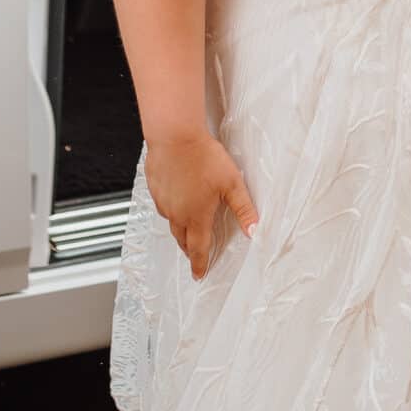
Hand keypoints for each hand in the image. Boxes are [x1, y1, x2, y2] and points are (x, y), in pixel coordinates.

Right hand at [143, 126, 259, 279]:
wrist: (174, 136)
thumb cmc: (203, 157)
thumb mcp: (232, 184)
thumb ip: (244, 209)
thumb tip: (255, 231)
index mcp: (196, 216)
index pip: (198, 248)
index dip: (199, 263)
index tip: (199, 274)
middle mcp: (177, 213)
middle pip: (182, 239)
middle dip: (189, 249)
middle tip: (194, 254)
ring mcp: (163, 201)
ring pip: (171, 223)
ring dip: (180, 229)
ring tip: (188, 228)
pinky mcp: (155, 189)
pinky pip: (163, 207)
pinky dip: (171, 210)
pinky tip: (177, 200)